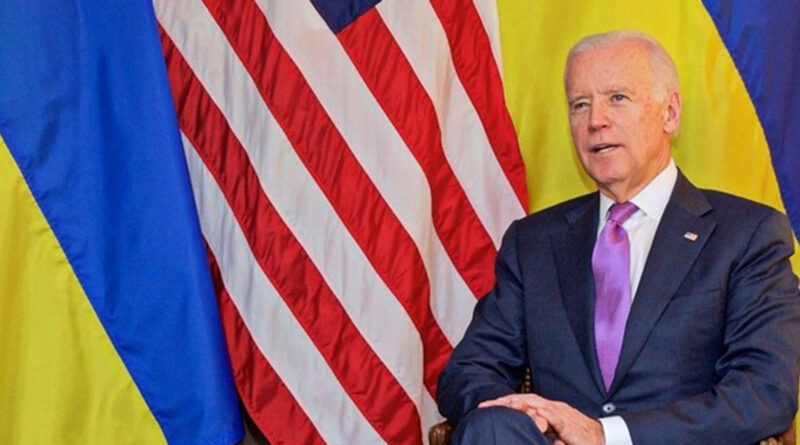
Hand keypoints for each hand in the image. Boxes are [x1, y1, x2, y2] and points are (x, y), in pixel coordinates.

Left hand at [479, 394, 604, 444]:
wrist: (601, 440)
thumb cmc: (576, 438)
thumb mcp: (552, 435)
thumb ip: (538, 431)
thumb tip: (520, 434)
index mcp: (547, 410)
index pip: (522, 402)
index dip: (504, 403)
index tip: (485, 406)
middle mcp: (552, 408)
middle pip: (525, 399)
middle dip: (504, 401)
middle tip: (485, 405)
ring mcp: (561, 414)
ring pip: (537, 404)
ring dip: (518, 403)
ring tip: (501, 405)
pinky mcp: (569, 425)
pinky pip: (555, 417)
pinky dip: (543, 414)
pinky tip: (532, 412)